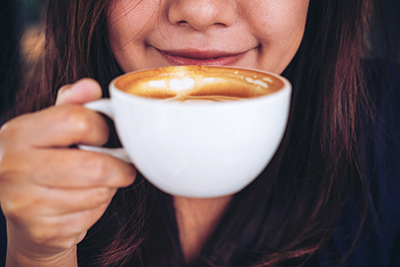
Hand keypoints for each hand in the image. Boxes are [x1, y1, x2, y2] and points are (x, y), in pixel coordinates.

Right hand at [0, 79, 135, 265]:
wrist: (23, 212)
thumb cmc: (43, 161)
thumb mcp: (49, 127)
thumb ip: (71, 105)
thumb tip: (90, 86)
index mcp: (18, 134)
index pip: (75, 121)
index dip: (101, 127)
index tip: (105, 134)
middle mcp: (14, 168)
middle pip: (94, 166)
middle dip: (119, 167)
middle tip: (122, 166)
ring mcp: (26, 203)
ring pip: (98, 192)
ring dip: (109, 187)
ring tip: (98, 182)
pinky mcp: (43, 230)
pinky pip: (92, 214)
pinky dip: (99, 207)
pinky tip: (85, 201)